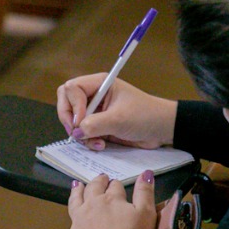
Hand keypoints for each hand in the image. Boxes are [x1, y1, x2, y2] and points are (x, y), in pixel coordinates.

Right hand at [56, 75, 176, 150]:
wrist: (162, 129)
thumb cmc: (145, 116)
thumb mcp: (119, 119)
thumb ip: (94, 124)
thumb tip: (76, 132)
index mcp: (100, 84)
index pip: (71, 89)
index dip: (72, 106)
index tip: (80, 122)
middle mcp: (94, 95)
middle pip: (66, 102)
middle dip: (69, 120)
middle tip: (77, 133)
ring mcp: (95, 111)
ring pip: (72, 120)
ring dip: (81, 134)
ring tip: (97, 142)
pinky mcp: (98, 125)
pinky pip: (82, 132)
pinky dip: (87, 140)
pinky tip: (101, 144)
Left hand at [60, 173, 158, 228]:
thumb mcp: (146, 213)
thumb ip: (145, 192)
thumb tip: (146, 172)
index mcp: (111, 200)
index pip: (114, 186)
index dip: (116, 185)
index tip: (116, 184)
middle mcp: (92, 206)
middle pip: (93, 189)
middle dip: (98, 182)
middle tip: (100, 178)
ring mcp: (78, 223)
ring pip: (75, 203)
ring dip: (76, 193)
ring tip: (77, 186)